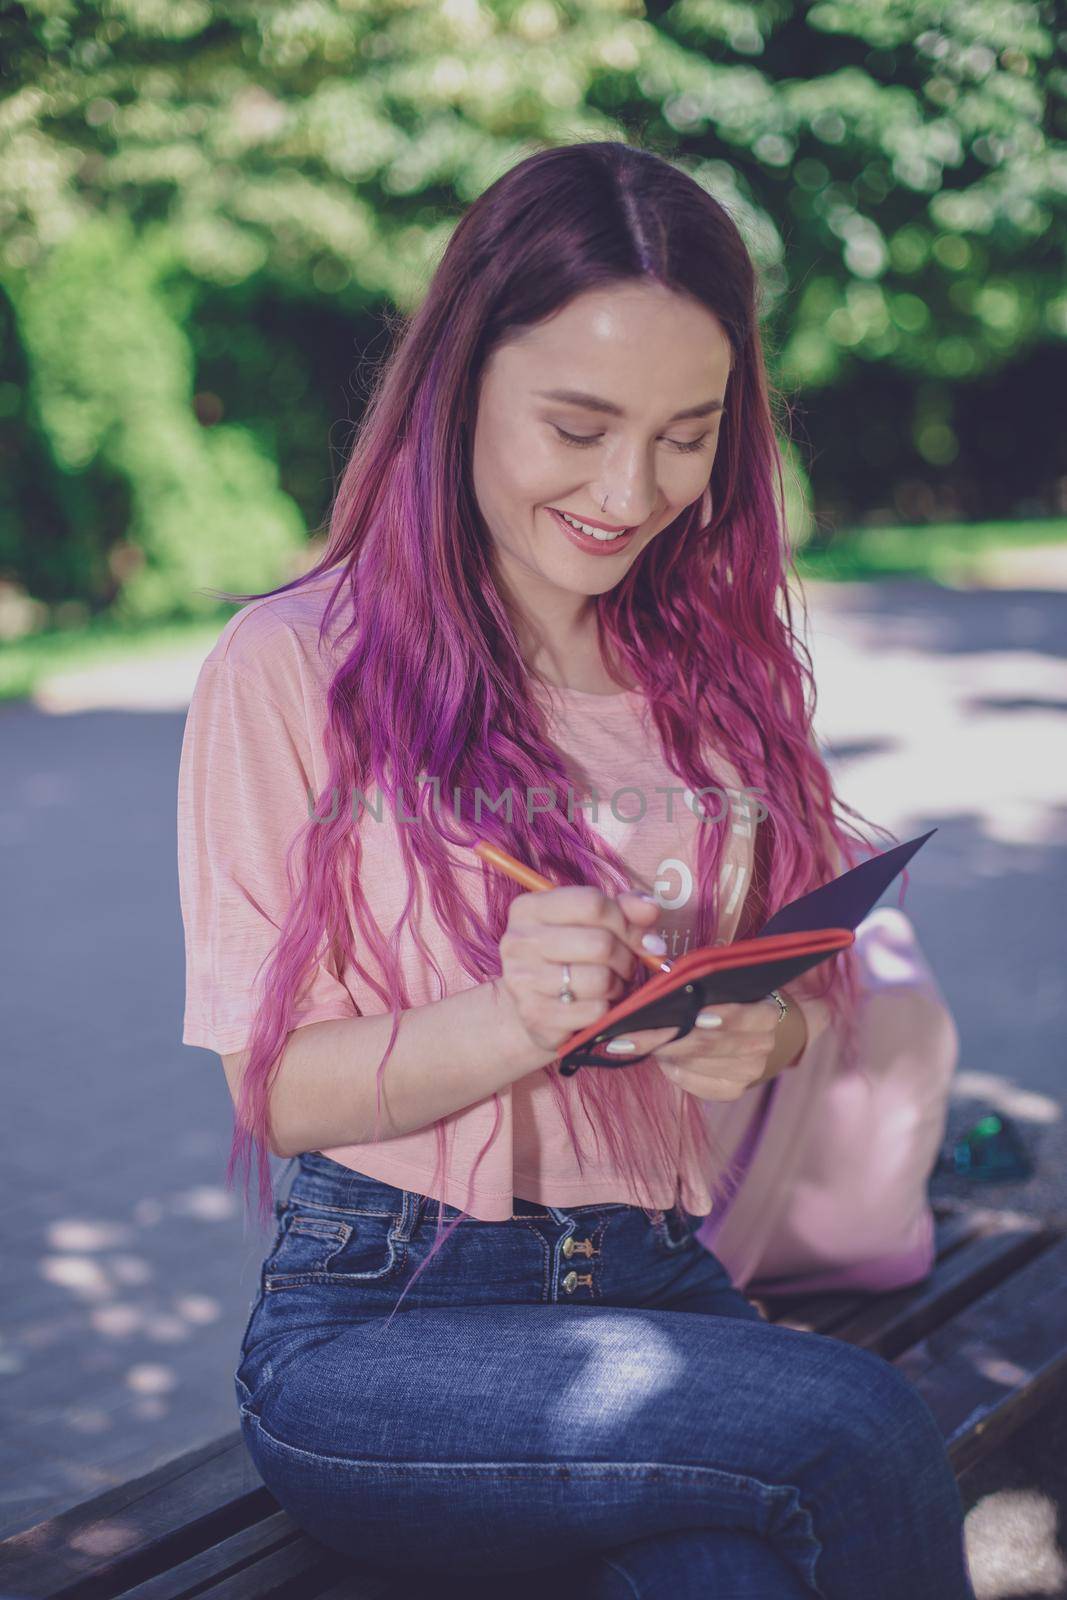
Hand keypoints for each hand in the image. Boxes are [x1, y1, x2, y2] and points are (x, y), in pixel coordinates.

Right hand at [497, 885, 664, 1064]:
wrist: (536, 1007)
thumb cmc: (570, 957)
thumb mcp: (594, 924)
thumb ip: (625, 909)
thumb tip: (649, 908)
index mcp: (529, 908)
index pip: (592, 904)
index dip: (626, 922)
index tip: (638, 938)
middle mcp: (518, 941)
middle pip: (600, 944)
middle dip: (625, 958)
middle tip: (625, 966)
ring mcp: (522, 980)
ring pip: (600, 980)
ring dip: (616, 986)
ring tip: (610, 985)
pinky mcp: (534, 1015)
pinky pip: (594, 1011)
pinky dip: (606, 1010)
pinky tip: (596, 1005)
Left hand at [604, 996, 791, 1102]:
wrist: (744, 1028)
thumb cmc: (722, 999)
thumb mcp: (717, 985)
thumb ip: (695, 983)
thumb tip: (656, 984)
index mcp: (765, 1012)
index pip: (744, 1017)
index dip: (723, 1017)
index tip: (696, 1016)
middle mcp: (763, 1043)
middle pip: (710, 1044)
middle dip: (668, 1038)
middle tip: (633, 1035)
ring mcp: (750, 1070)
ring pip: (697, 1064)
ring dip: (667, 1053)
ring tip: (646, 1042)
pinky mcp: (734, 1089)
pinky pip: (697, 1085)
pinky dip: (676, 1072)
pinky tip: (666, 1062)